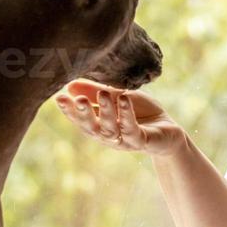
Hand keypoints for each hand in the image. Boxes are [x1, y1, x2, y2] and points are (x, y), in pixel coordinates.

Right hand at [54, 80, 187, 156]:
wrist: (167, 128)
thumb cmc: (139, 113)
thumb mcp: (116, 97)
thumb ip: (95, 92)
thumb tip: (69, 85)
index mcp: (99, 126)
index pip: (80, 119)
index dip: (69, 110)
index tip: (59, 97)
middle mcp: (108, 136)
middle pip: (92, 128)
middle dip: (83, 114)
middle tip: (77, 99)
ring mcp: (124, 140)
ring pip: (110, 130)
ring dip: (106, 112)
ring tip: (103, 94)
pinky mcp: (142, 141)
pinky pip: (132, 130)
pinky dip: (127, 115)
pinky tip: (124, 100)